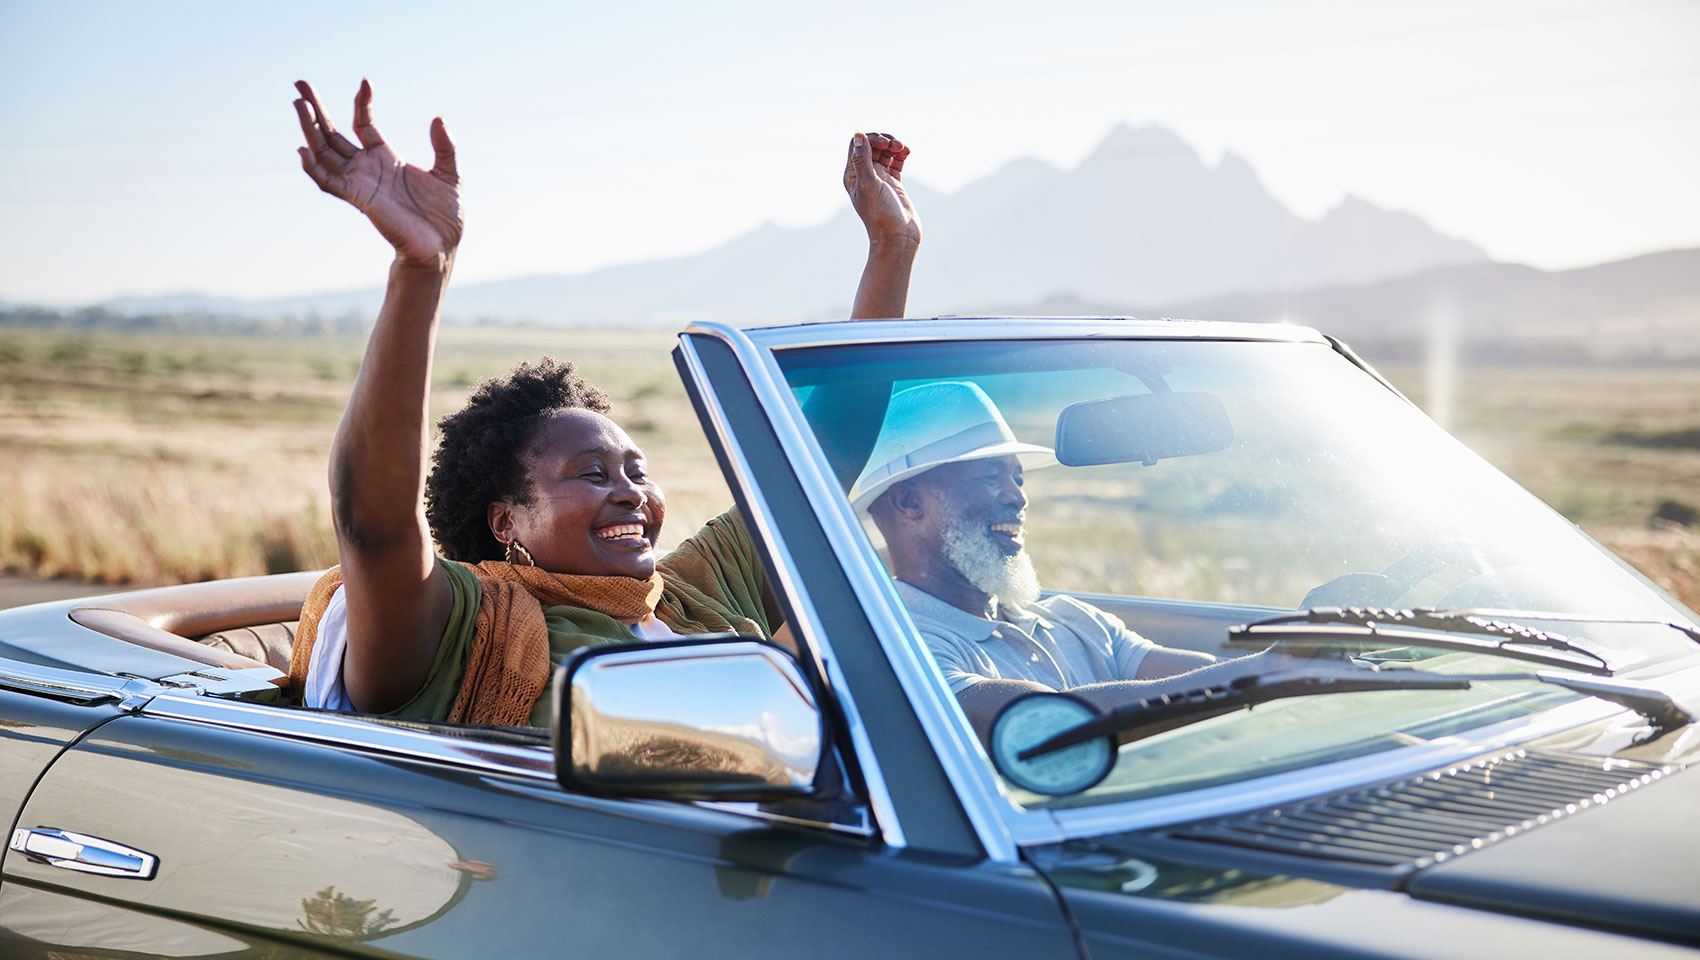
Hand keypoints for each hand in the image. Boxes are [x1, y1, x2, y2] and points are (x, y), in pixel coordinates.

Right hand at [294, 79, 462, 266]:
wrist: (442, 247)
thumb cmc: (444, 215)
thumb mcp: (450, 174)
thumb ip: (445, 147)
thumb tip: (438, 118)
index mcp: (386, 158)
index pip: (363, 124)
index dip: (361, 103)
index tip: (365, 82)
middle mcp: (367, 168)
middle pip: (333, 133)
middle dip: (315, 109)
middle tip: (299, 83)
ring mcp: (360, 183)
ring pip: (325, 152)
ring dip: (310, 130)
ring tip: (299, 105)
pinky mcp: (359, 199)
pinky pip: (329, 182)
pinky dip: (314, 168)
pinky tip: (303, 149)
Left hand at [843, 132, 919, 246]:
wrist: (898, 237)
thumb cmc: (880, 214)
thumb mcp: (869, 184)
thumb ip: (862, 160)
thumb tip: (858, 135)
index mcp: (853, 175)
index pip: (857, 145)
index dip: (870, 138)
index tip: (884, 144)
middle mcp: (864, 174)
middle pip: (871, 145)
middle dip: (884, 140)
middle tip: (896, 146)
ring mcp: (880, 178)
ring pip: (884, 152)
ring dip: (894, 145)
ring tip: (903, 149)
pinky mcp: (894, 183)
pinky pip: (896, 161)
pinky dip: (901, 154)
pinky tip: (907, 152)